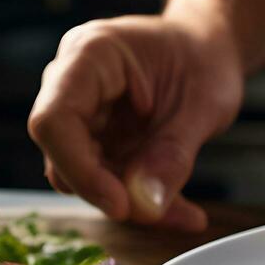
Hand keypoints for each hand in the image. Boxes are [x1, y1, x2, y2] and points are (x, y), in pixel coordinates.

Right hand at [27, 14, 243, 229]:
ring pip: (85, 174)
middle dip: (113, 192)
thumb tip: (144, 207)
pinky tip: (184, 213)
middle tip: (168, 213)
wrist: (210, 49)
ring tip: (187, 215)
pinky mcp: (96, 139)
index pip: (54, 120)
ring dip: (133, 202)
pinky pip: (108, 179)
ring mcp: (81, 114)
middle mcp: (71, 84)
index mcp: (90, 55)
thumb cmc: (206, 60)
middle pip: (64, 153)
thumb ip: (173, 153)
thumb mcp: (205, 104)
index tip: (120, 205)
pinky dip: (143, 199)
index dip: (79, 169)